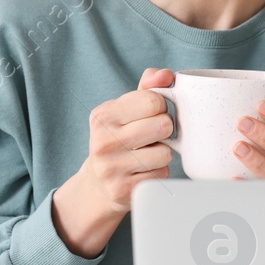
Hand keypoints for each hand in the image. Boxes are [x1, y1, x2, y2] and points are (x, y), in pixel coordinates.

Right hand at [52, 67, 174, 256]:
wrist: (98, 183)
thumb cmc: (119, 138)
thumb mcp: (126, 109)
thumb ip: (148, 87)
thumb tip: (166, 74)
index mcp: (103, 115)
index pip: (154, 100)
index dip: (161, 107)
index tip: (150, 115)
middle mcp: (103, 141)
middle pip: (163, 125)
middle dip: (164, 131)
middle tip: (151, 136)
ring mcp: (111, 168)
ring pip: (166, 152)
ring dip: (163, 154)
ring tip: (146, 155)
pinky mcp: (123, 190)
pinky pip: (161, 175)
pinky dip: (158, 173)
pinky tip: (142, 171)